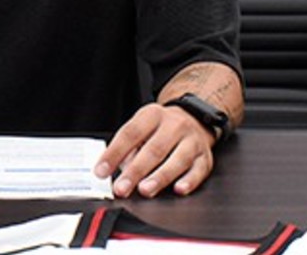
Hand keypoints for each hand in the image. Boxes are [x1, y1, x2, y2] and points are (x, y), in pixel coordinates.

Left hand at [94, 102, 214, 197]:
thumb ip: (129, 148)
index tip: (101, 171)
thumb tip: (119, 170)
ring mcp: (192, 141)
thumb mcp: (142, 128)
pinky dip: (189, 181)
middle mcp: (174, 125)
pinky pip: (198, 170)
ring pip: (177, 160)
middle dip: (135, 171)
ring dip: (160, 177)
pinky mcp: (205, 157)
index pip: (130, 134)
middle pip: (153, 149)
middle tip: (122, 188)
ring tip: (145, 190)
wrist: (195, 118)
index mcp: (152, 115)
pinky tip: (178, 189)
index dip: (114, 153)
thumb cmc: (161, 129)